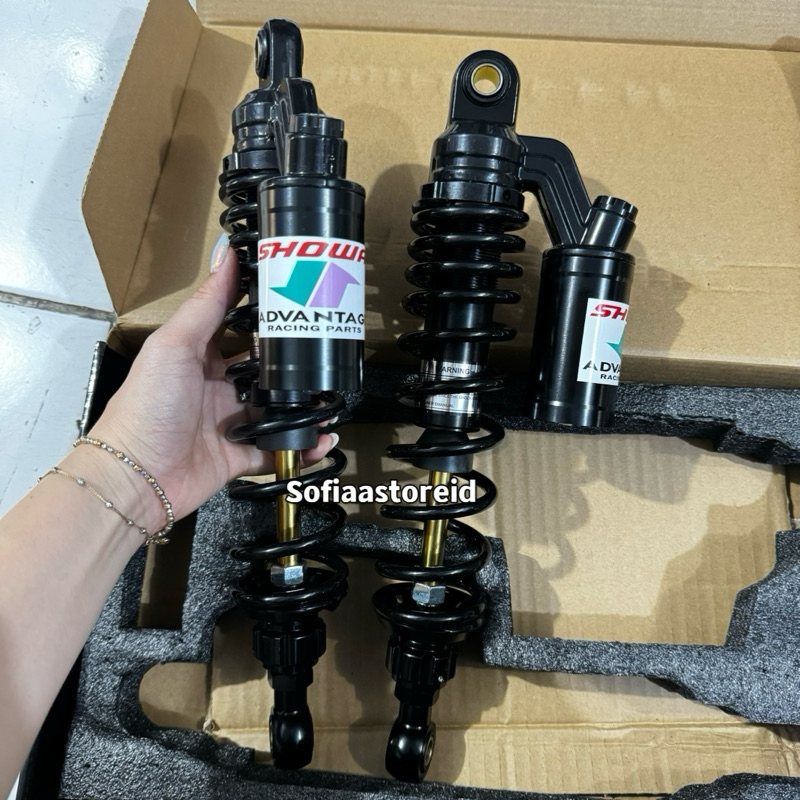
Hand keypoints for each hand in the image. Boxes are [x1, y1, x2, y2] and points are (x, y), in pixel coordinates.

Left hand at [89, 244, 335, 522]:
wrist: (135, 477)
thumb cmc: (144, 408)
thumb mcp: (175, 346)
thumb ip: (206, 304)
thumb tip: (226, 254)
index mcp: (200, 357)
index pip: (240, 329)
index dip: (267, 317)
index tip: (297, 302)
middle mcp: (218, 388)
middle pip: (266, 371)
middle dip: (295, 366)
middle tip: (327, 356)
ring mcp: (231, 423)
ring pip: (278, 410)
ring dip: (304, 406)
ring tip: (331, 399)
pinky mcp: (240, 456)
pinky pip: (279, 448)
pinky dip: (302, 446)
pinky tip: (322, 438)